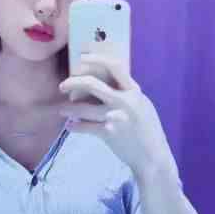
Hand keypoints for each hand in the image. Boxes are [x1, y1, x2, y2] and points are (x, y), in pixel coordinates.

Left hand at [58, 53, 176, 180]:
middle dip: (72, 82)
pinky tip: (70, 126)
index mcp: (133, 91)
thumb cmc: (147, 128)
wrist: (152, 156)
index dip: (97, 59)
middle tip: (63, 85)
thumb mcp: (141, 104)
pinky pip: (84, 127)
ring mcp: (115, 117)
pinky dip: (75, 126)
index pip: (115, 66)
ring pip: (82, 108)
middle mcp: (124, 101)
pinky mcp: (108, 133)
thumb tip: (102, 79)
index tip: (82, 57)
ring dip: (68, 109)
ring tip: (62, 110)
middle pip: (91, 84)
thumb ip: (125, 92)